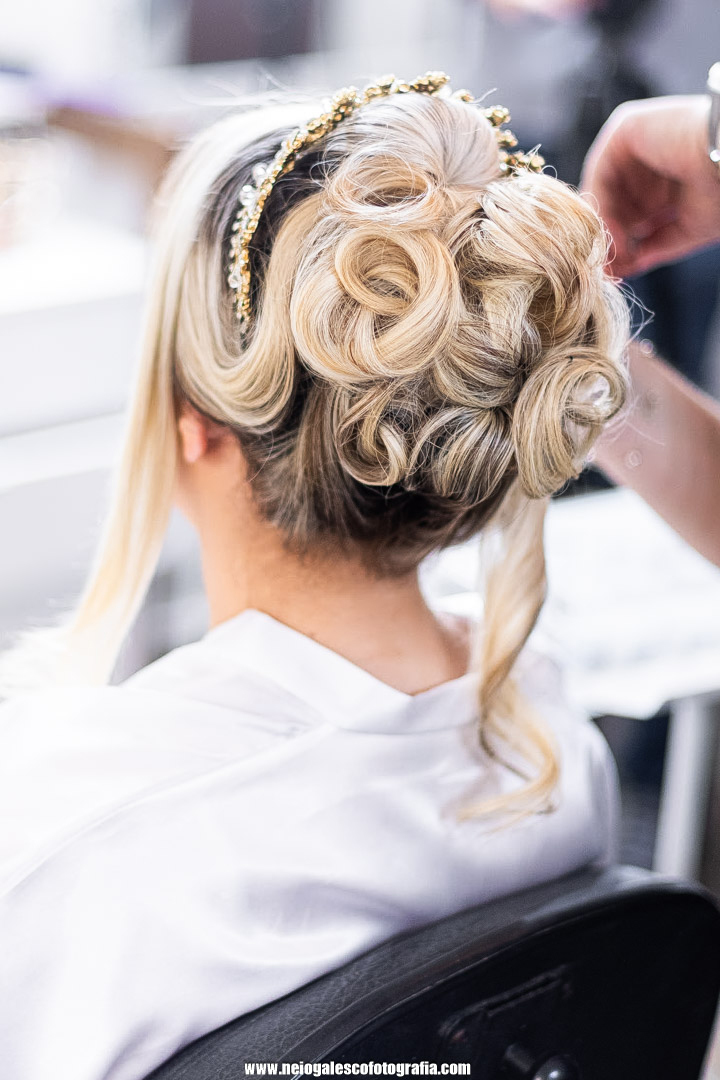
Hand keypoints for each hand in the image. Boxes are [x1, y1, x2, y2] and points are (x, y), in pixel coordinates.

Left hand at [581, 96, 719, 276]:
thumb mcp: (684, 229)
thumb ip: (651, 246)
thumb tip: (621, 269)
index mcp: (665, 174)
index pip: (628, 209)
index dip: (622, 243)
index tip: (620, 274)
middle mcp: (649, 154)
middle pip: (611, 201)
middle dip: (611, 239)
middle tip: (615, 270)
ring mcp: (636, 138)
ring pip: (603, 191)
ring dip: (607, 230)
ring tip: (622, 257)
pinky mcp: (626, 127)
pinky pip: (600, 176)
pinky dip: (604, 212)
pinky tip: (620, 238)